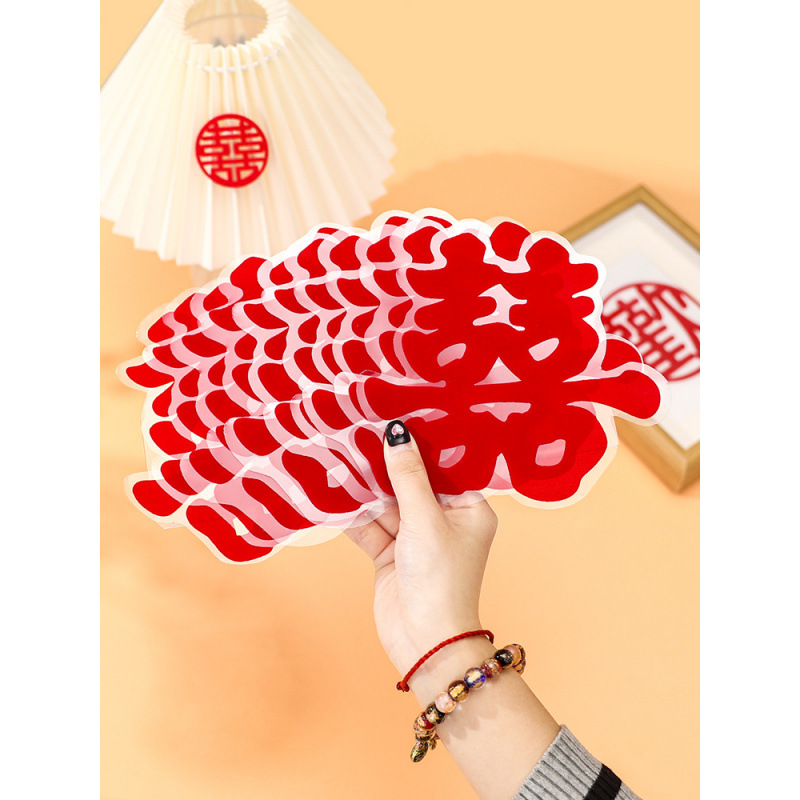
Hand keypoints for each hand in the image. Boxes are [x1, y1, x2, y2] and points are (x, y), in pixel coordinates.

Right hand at [346, 420, 497, 682]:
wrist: (424, 643)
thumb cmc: (440, 580)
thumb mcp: (424, 520)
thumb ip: (407, 476)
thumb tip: (397, 432)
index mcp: (469, 509)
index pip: (446, 466)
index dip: (424, 441)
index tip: (401, 411)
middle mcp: (444, 520)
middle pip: (412, 482)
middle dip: (387, 462)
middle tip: (362, 426)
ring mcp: (415, 538)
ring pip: (387, 502)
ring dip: (366, 485)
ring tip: (342, 450)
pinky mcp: (391, 554)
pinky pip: (371, 525)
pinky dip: (354, 512)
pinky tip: (334, 489)